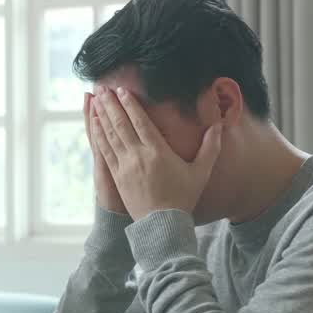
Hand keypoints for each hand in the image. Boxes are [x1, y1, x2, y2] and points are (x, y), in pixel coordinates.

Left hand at [89, 86, 220, 220]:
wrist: (162, 225)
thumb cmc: (183, 198)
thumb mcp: (200, 172)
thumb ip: (210, 148)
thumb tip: (218, 127)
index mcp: (158, 152)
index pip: (140, 121)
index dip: (130, 104)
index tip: (122, 90)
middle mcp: (138, 156)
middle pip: (121, 124)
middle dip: (111, 103)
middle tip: (103, 87)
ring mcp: (125, 166)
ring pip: (110, 135)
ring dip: (102, 115)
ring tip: (96, 99)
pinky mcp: (117, 176)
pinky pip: (105, 151)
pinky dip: (99, 135)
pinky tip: (94, 123)